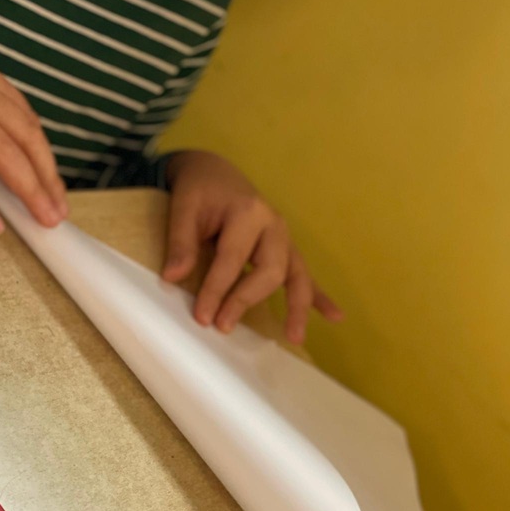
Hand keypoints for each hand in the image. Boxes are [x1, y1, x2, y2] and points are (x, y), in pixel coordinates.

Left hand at [162, 150, 341, 343]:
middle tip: (223, 326)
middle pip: (269, 270)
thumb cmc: (200, 190)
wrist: (215, 172)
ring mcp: (284, 238)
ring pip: (297, 275)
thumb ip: (180, 241)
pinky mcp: (286, 249)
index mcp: (249, 211)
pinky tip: (335, 317)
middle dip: (247, 300)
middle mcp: (274, 225)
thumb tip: (173, 277)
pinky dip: (320, 297)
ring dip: (298, 307)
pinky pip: (306, 275)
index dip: (216, 289)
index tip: (202, 317)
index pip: (232, 258)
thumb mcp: (183, 206)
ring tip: (295, 337)